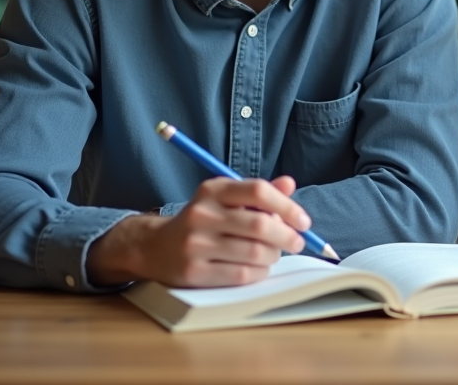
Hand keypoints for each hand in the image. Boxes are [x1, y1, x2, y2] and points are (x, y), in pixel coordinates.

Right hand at [88, 175, 309, 287]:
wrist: (154, 248)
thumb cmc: (202, 221)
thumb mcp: (225, 199)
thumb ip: (258, 193)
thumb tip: (289, 184)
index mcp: (213, 190)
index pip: (258, 191)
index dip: (287, 206)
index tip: (303, 221)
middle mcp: (202, 214)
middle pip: (260, 224)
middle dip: (287, 236)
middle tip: (297, 242)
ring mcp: (195, 244)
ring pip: (255, 252)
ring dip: (273, 256)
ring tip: (273, 254)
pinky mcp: (194, 272)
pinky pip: (242, 275)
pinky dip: (258, 272)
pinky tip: (257, 268)